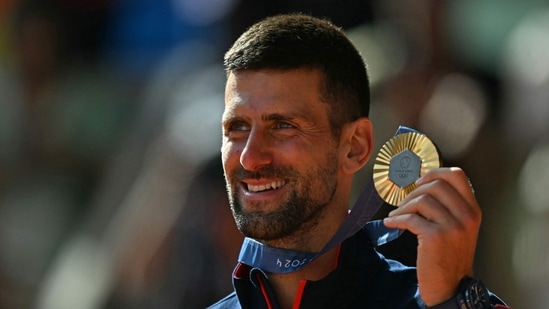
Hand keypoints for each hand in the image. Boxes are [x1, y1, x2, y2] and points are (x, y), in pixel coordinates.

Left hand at [383, 167, 480, 305]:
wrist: (451, 286)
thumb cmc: (450, 256)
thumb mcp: (460, 228)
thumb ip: (450, 206)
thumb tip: (424, 184)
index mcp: (473, 210)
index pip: (457, 175)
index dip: (434, 172)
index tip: (420, 181)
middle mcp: (466, 216)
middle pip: (436, 185)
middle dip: (414, 191)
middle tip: (404, 203)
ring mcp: (452, 227)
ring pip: (421, 200)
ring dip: (403, 207)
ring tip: (396, 215)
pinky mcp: (435, 237)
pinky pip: (410, 218)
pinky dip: (396, 219)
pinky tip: (391, 222)